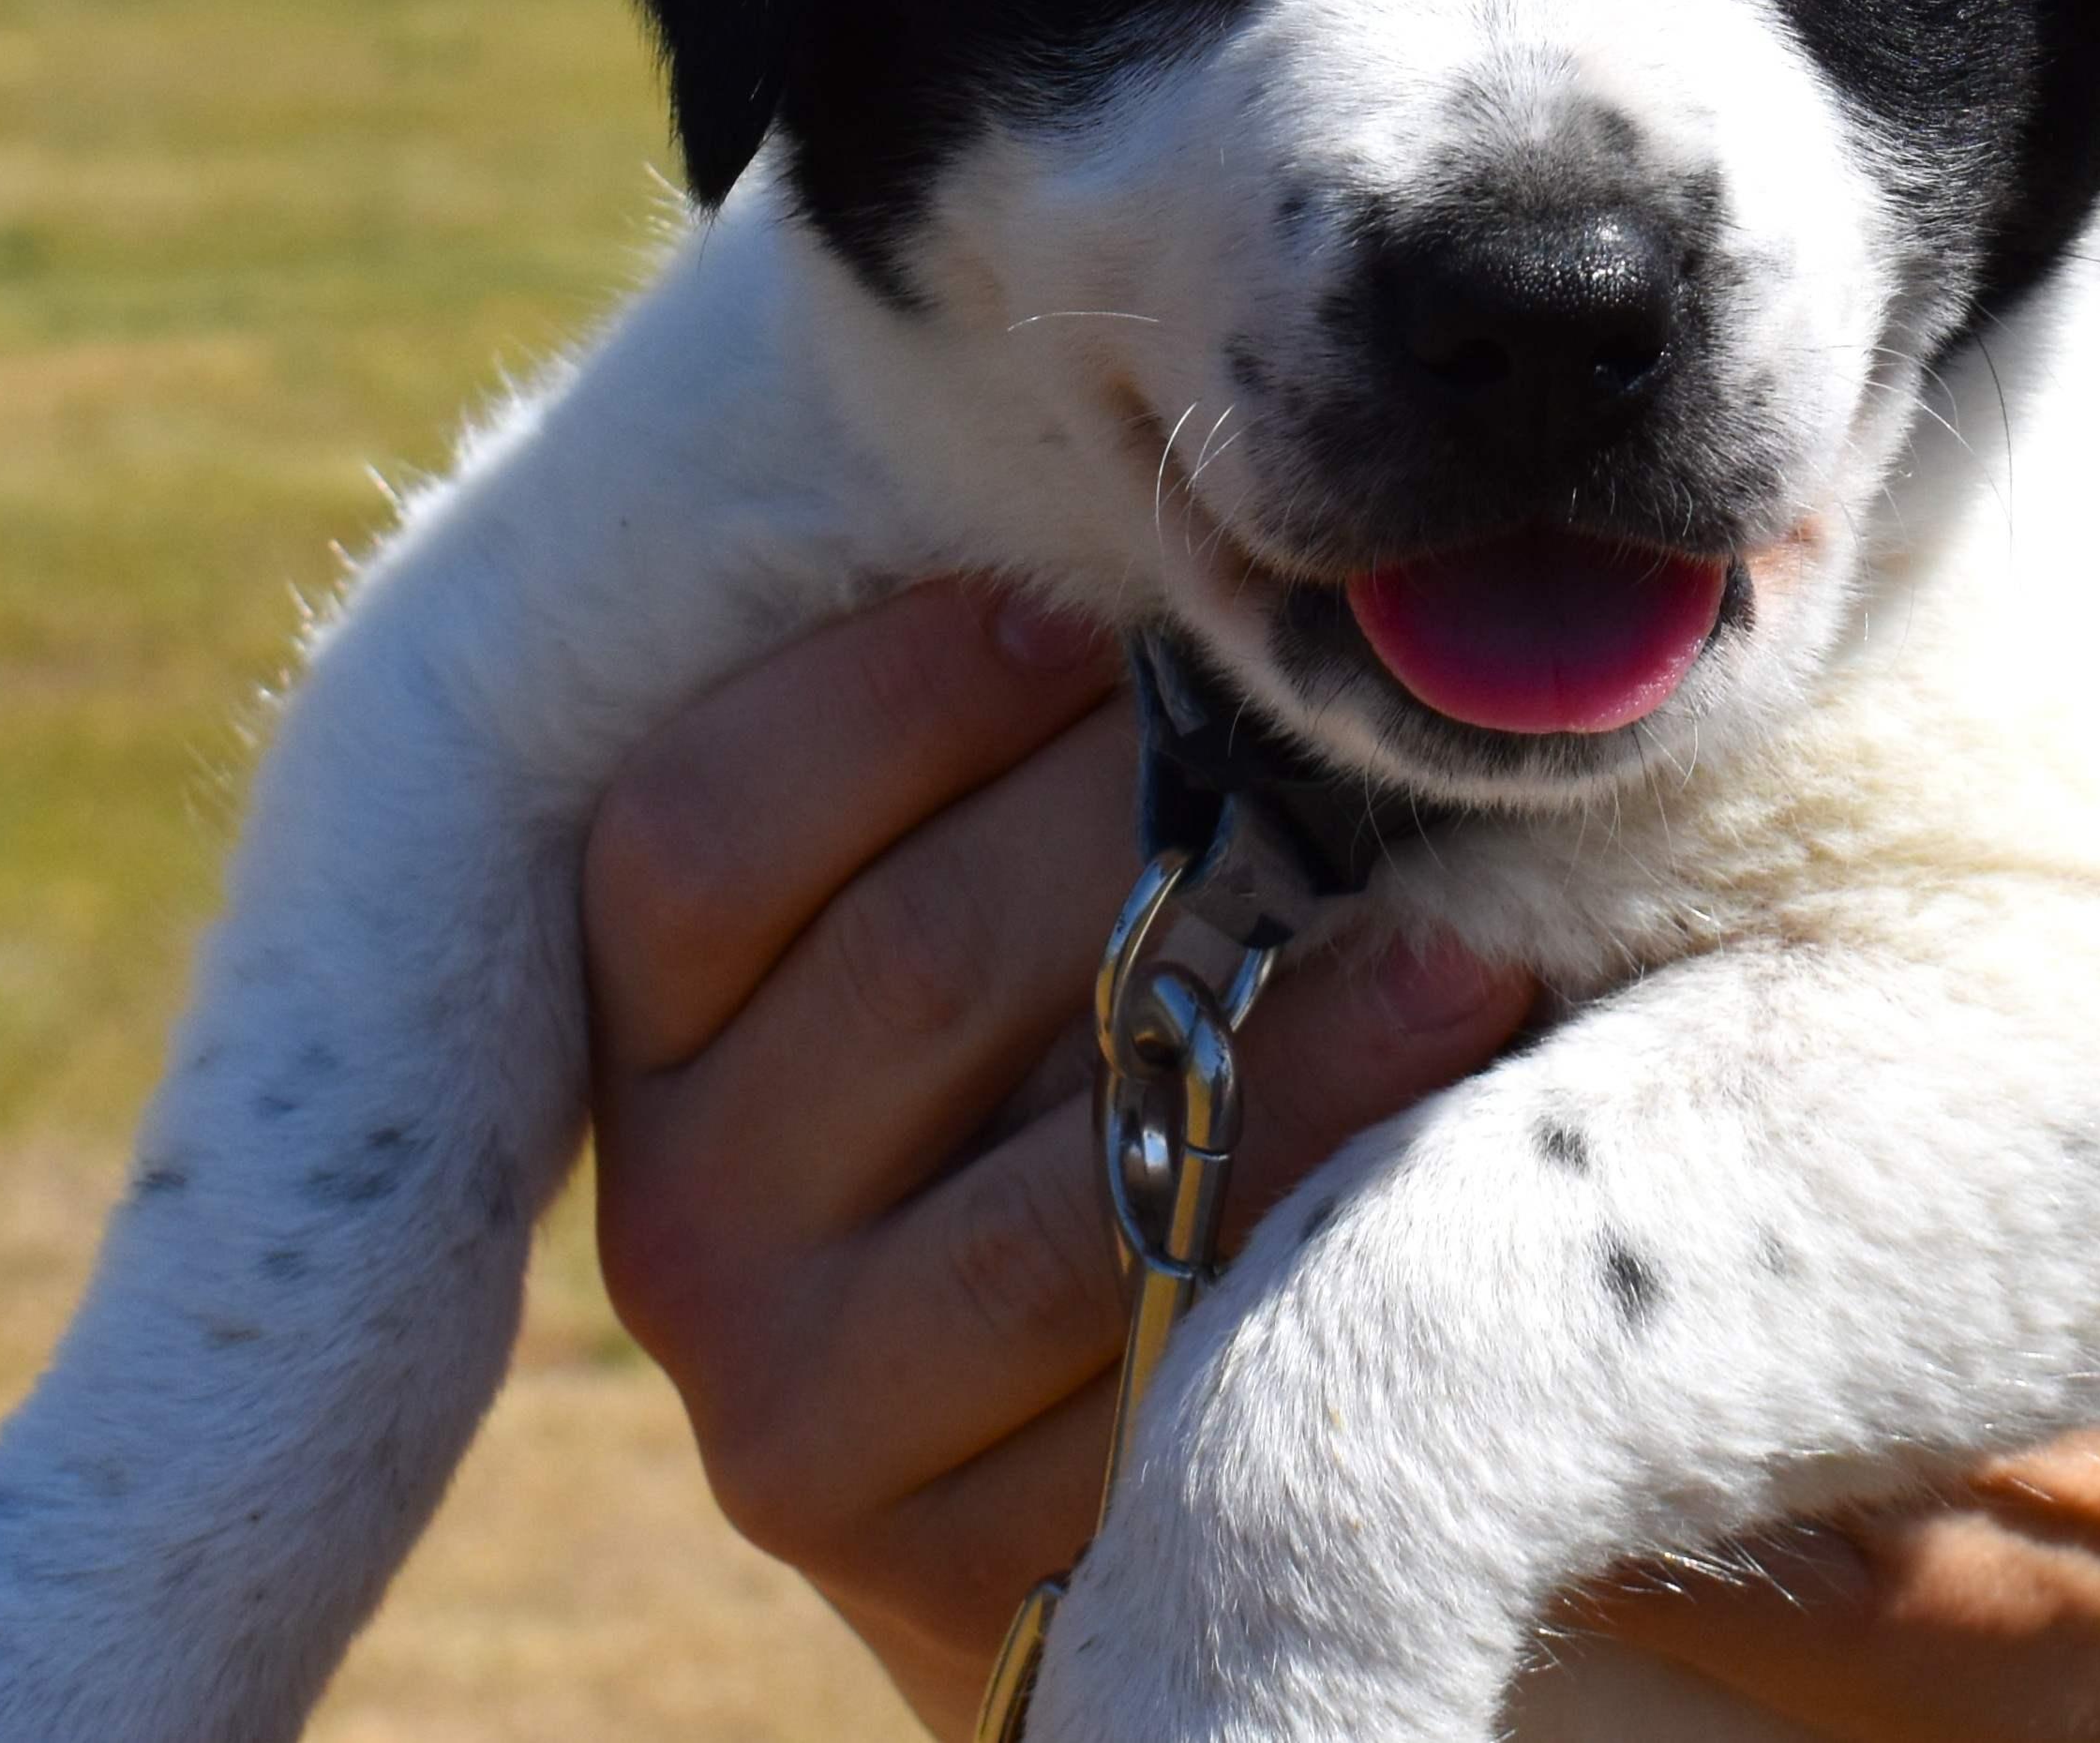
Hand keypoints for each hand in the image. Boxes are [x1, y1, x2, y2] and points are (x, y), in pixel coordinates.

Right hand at [580, 585, 1537, 1733]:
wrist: (1091, 1445)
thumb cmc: (1050, 1094)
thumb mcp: (965, 931)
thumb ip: (972, 771)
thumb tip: (1117, 529)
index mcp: (644, 1039)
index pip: (695, 830)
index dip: (896, 694)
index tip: (1087, 616)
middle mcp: (680, 1229)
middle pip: (908, 965)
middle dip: (1142, 825)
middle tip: (1308, 735)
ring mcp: (804, 1416)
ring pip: (1062, 1179)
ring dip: (1291, 1021)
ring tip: (1455, 924)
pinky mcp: (954, 1571)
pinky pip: (1165, 1346)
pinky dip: (1330, 1186)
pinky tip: (1454, 1060)